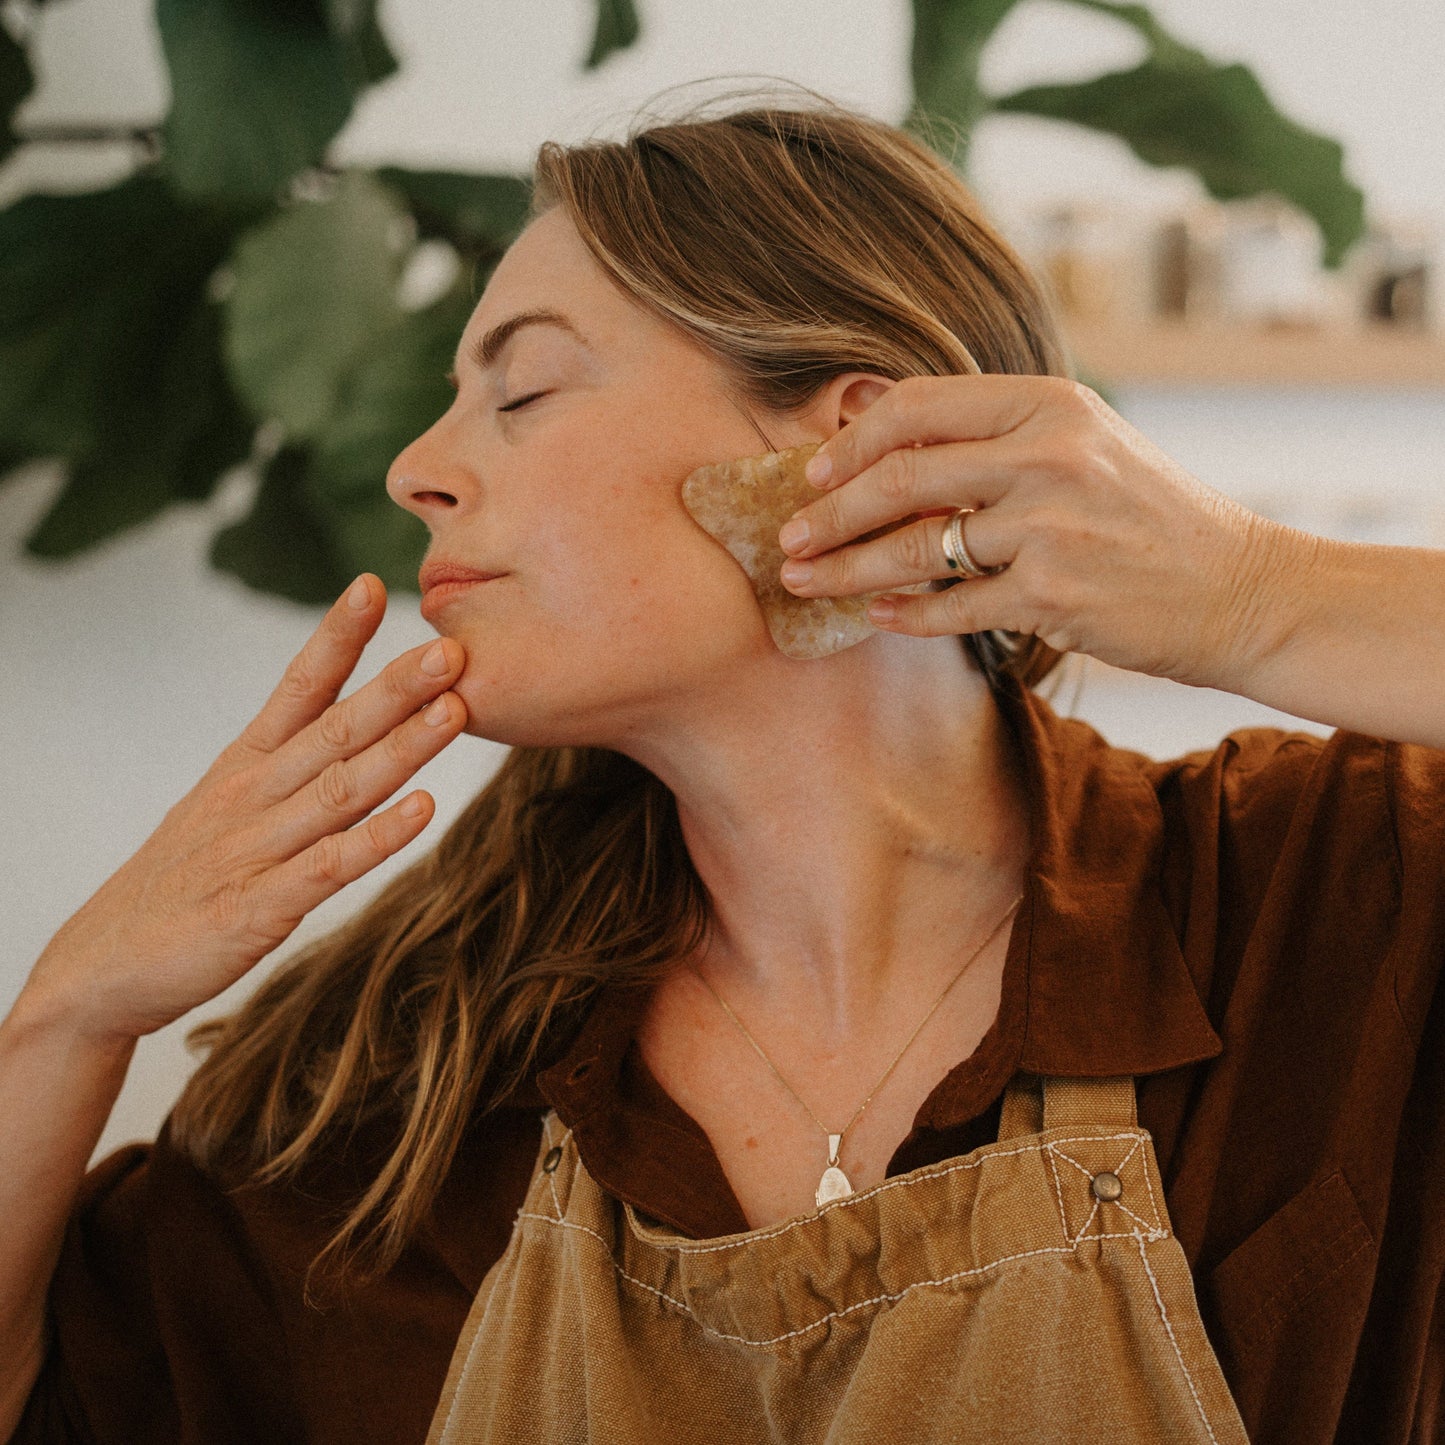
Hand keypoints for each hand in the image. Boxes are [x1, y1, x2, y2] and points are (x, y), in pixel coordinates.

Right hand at [22, 575, 467, 1042]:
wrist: (101, 967)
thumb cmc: (179, 881)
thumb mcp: (227, 804)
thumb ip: (288, 763)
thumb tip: (355, 721)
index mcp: (245, 766)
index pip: (296, 688)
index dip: (335, 637)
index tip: (372, 586)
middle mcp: (253, 797)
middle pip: (334, 731)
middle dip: (396, 687)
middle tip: (452, 647)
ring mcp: (256, 851)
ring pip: (342, 789)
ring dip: (402, 748)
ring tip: (453, 710)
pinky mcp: (258, 909)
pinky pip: (329, 866)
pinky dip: (377, 838)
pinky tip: (423, 811)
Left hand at [777, 375, 1297, 690]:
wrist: (1243, 588)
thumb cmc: (1153, 520)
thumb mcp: (1088, 449)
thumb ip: (1001, 441)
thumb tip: (890, 444)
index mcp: (1050, 403)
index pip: (920, 407)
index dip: (853, 442)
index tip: (813, 473)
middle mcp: (1049, 454)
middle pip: (902, 476)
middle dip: (829, 512)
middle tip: (786, 539)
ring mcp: (1051, 525)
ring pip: (915, 546)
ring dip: (847, 570)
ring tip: (805, 583)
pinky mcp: (1054, 594)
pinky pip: (951, 606)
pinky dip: (906, 614)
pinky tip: (878, 617)